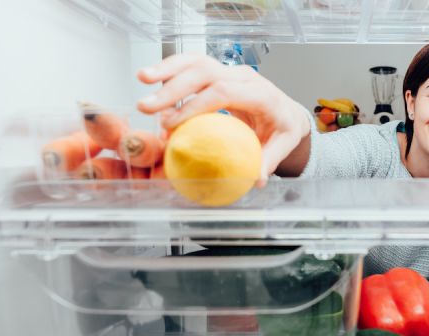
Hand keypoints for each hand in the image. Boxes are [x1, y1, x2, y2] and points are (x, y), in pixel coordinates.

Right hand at [136, 54, 309, 185]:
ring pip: (197, 62)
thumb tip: (256, 180)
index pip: (224, 92)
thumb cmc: (283, 128)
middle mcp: (245, 77)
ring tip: (142, 78)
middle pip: (206, 73)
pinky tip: (150, 77)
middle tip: (148, 107)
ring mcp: (231, 71)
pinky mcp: (219, 71)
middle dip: (174, 88)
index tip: (172, 123)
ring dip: (167, 69)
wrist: (286, 111)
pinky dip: (171, 68)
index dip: (195, 105)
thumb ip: (269, 160)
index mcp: (261, 94)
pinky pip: (193, 65)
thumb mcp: (283, 145)